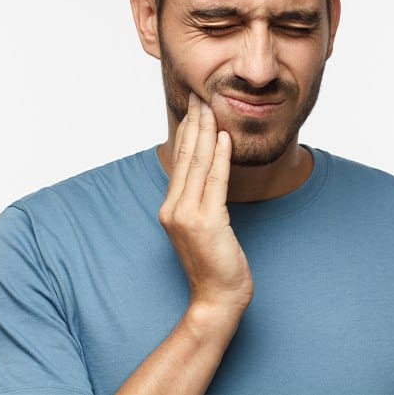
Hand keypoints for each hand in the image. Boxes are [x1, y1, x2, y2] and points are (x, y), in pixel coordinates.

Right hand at [159, 92, 253, 313]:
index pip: (180, 161)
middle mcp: (173, 208)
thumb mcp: (200, 226)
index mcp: (170, 207)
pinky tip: (223, 137)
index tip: (193, 108)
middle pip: (186, 157)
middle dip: (194, 124)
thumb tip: (207, 171)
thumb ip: (197, 199)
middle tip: (199, 97)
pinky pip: (215, 182)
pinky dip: (220, 157)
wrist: (216, 298)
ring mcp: (188, 215)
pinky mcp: (207, 222)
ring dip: (205, 132)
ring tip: (209, 107)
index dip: (187, 132)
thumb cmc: (213, 262)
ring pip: (199, 165)